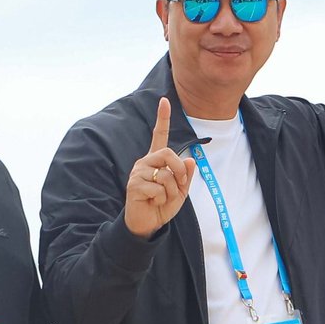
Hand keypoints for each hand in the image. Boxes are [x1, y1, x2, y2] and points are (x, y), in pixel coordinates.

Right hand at [122, 97, 195, 238]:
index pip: (159, 135)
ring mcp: (138, 172)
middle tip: (180, 186)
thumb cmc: (162, 205)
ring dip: (171, 191)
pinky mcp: (134, 184)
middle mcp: (145, 162)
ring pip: (166, 175)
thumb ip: (186, 176)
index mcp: (156, 160)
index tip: (164, 100)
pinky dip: (162, 199)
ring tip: (162, 198)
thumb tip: (190, 160)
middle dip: (180, 171)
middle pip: (169, 153)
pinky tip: (153, 202)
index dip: (162, 118)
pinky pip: (159, 188)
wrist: (147, 223)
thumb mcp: (180, 191)